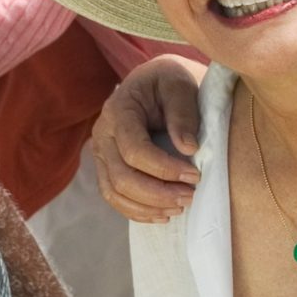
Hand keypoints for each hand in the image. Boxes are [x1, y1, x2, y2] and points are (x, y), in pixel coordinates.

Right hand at [90, 56, 207, 221]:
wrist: (156, 83)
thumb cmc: (170, 82)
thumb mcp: (181, 86)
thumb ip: (183, 114)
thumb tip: (188, 148)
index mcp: (118, 110)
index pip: (134, 150)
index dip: (164, 168)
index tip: (195, 176)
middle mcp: (102, 134)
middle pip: (121, 177)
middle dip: (157, 193)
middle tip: (190, 197)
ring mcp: (101, 154)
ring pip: (114, 192)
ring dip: (148, 206)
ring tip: (180, 208)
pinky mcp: (106, 168)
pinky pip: (114, 197)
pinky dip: (138, 211)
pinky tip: (163, 214)